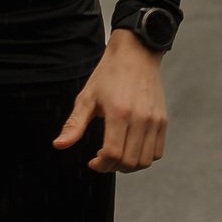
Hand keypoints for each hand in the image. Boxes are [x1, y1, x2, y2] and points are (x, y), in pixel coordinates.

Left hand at [57, 29, 168, 175]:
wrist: (136, 54)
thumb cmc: (109, 74)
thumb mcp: (87, 98)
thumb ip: (74, 125)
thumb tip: (59, 145)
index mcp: (119, 113)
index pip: (113, 153)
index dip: (101, 165)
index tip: (93, 162)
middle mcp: (141, 118)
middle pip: (129, 162)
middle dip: (112, 167)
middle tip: (102, 160)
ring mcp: (155, 120)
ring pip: (145, 161)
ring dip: (129, 166)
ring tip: (117, 156)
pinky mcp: (162, 120)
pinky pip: (157, 152)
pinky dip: (144, 158)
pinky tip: (131, 149)